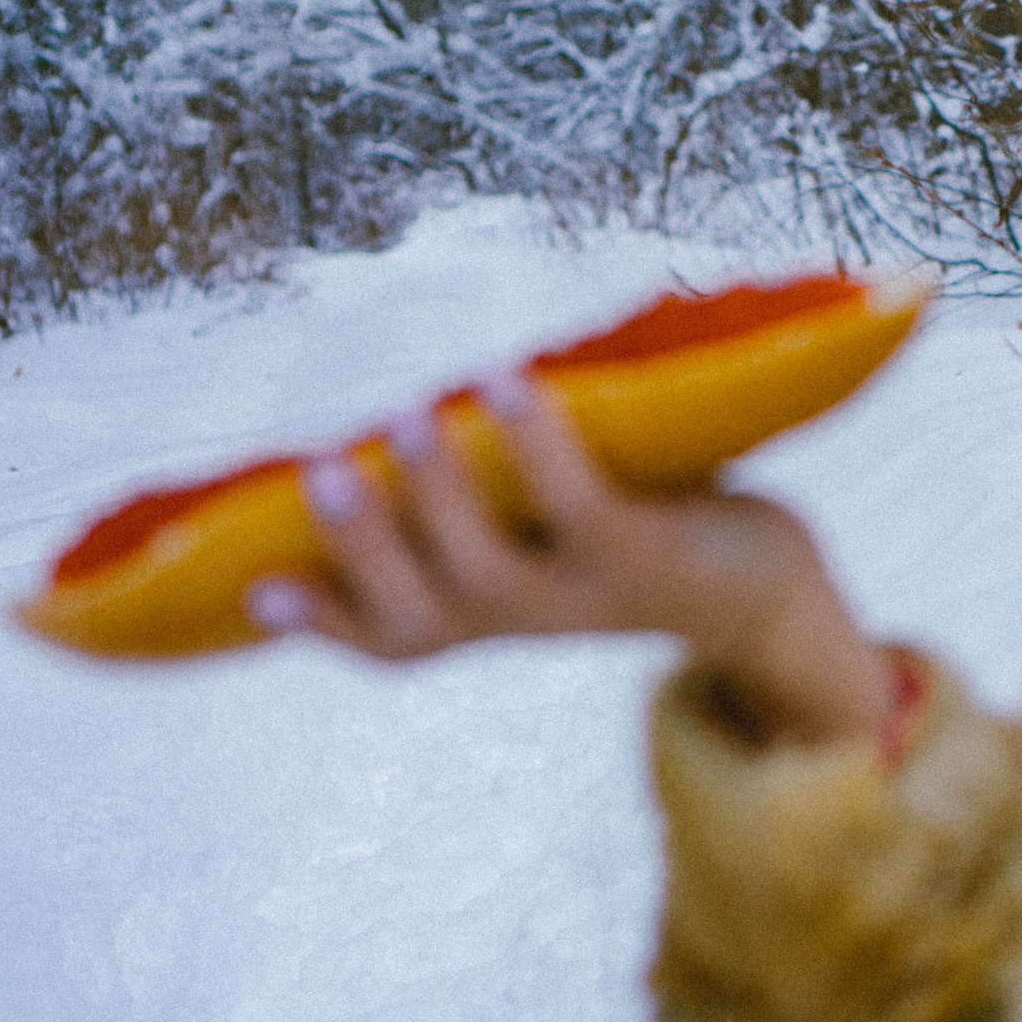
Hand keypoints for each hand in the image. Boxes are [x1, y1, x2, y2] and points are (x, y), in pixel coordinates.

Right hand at [261, 370, 895, 747]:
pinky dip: (538, 447)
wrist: (769, 587)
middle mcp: (526, 619)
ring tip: (408, 414)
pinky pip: (580, 508)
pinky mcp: (647, 560)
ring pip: (486, 569)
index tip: (253, 588)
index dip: (321, 625)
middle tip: (319, 469)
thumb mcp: (549, 528)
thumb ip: (485, 497)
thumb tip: (403, 410)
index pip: (391, 640)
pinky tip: (506, 382)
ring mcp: (586, 597)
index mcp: (491, 614)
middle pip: (420, 614)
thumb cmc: (639, 534)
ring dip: (440, 492)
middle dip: (361, 547)